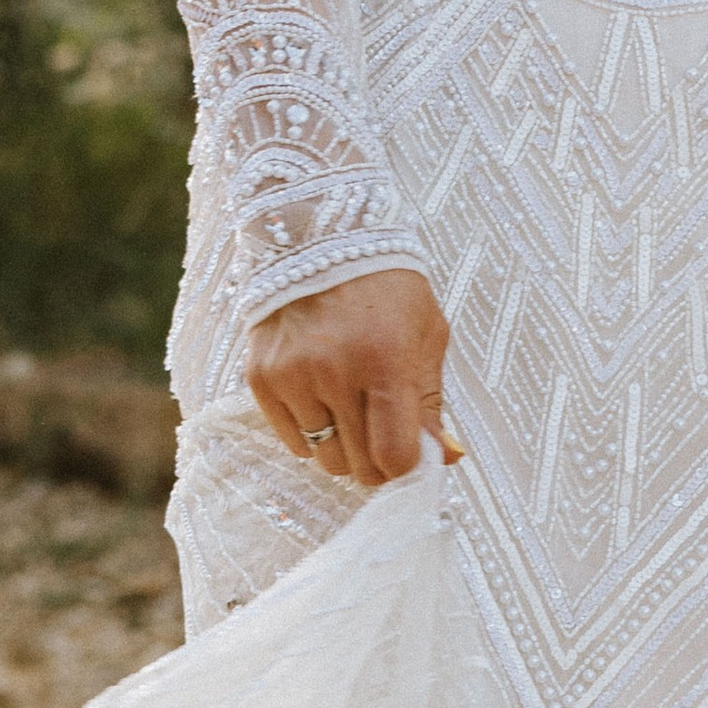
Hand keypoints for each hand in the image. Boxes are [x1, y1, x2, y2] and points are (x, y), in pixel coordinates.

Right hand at [245, 268, 457, 488]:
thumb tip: (446, 457)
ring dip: (342, 445)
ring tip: (352, 408)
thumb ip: (431, 400)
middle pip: (356, 464)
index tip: (409, 455)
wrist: (321, 240)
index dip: (405, 466)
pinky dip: (311, 432)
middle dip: (375, 460)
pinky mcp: (261, 378)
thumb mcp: (426, 334)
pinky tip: (323, 400)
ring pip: (322, 456)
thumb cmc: (388, 288)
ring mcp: (293, 376)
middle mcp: (334, 372)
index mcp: (385, 359)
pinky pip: (291, 439)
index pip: (393, 455)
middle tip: (382, 434)